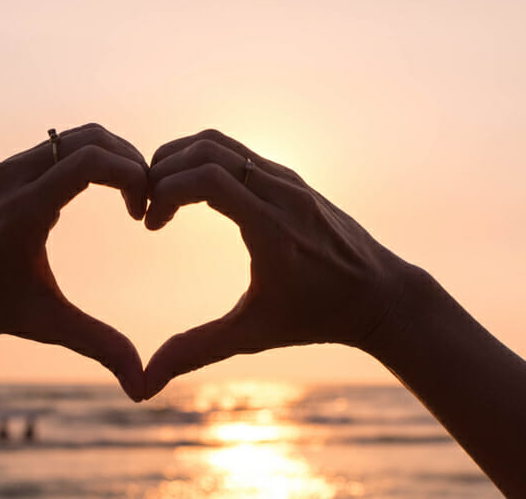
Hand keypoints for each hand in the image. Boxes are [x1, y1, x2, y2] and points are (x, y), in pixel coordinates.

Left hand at [0, 123, 147, 399]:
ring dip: (111, 157)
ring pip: (74, 136)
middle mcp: (12, 178)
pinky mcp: (3, 168)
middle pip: (90, 138)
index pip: (90, 160)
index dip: (132, 176)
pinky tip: (102, 191)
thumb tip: (142, 386)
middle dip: (130, 161)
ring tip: (130, 194)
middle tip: (146, 198)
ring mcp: (5, 168)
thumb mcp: (43, 324)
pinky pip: (58, 145)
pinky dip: (89, 157)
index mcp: (22, 211)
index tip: (142, 214)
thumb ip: (97, 345)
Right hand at [142, 129, 406, 397]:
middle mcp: (282, 193)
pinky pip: (239, 152)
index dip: (165, 192)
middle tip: (145, 204)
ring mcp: (289, 180)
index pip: (207, 179)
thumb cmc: (318, 317)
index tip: (150, 225)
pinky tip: (192, 194)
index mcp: (271, 227)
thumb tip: (145, 383)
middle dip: (163, 169)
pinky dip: (205, 161)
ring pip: (222, 142)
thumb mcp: (254, 334)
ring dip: (182, 159)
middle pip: (207, 149)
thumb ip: (197, 350)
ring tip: (161, 195)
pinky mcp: (292, 178)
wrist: (380, 294)